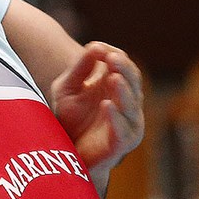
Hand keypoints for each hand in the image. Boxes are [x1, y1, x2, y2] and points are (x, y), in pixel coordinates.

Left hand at [49, 42, 144, 178]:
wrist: (67, 153)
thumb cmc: (71, 118)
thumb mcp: (68, 89)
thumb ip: (80, 69)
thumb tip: (95, 45)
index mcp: (116, 88)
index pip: (123, 65)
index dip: (114, 55)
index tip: (98, 47)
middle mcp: (127, 104)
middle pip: (132, 82)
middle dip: (123, 69)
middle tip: (113, 57)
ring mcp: (128, 123)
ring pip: (131, 104)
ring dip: (123, 91)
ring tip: (113, 77)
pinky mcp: (121, 143)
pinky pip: (122, 130)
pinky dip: (116, 117)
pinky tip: (108, 105)